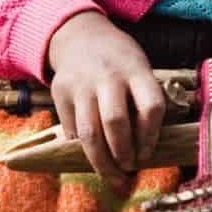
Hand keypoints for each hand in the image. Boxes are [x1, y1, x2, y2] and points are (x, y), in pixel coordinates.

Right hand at [46, 11, 164, 180]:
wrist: (80, 35)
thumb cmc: (119, 61)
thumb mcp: (139, 68)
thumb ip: (144, 100)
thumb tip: (147, 149)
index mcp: (135, 69)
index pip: (151, 106)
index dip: (151, 136)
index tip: (147, 153)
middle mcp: (107, 75)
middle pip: (115, 123)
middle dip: (123, 154)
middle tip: (129, 168)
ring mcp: (81, 84)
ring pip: (89, 134)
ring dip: (102, 162)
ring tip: (113, 175)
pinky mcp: (60, 92)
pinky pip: (71, 130)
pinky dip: (82, 148)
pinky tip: (93, 153)